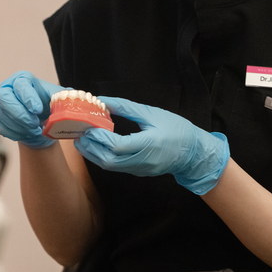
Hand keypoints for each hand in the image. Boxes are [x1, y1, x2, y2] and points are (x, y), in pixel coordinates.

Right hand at [0, 71, 60, 148]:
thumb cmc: (48, 107)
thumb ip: (64, 96)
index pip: (20, 84)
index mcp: (22, 79)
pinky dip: (14, 133)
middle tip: (35, 125)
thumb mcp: (58, 99)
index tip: (38, 109)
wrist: (39, 122)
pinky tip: (25, 134)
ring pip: (2, 115)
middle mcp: (6, 87)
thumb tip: (75, 97)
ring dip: (19, 126)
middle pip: (5, 99)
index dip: (28, 97)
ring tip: (34, 131)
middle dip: (20, 115)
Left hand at [74, 96, 228, 194]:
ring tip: (82, 138)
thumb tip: (103, 100)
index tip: (87, 125)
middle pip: (108, 160)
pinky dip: (101, 157)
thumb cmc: (177, 130)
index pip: (117, 145)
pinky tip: (95, 145)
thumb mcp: (152, 114)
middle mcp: (142, 160)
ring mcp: (139, 169)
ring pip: (109, 166)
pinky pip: (115, 167)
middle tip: (78, 132)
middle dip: (90, 147)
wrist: (194, 153)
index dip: (99, 137)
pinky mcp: (138, 171)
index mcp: (148, 144)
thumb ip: (126, 107)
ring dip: (92, 153)